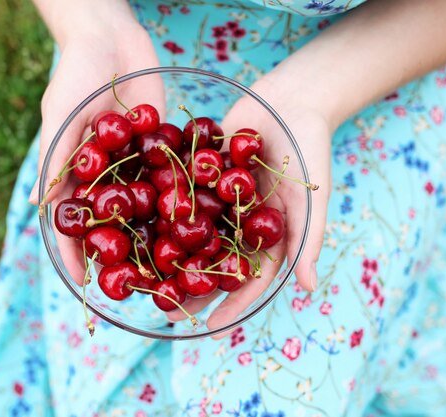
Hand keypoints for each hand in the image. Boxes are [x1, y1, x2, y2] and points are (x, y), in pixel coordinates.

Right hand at [29, 23, 163, 281]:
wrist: (112, 38)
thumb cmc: (75, 76)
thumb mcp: (60, 117)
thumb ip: (53, 159)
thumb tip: (39, 208)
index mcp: (75, 173)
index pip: (73, 222)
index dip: (76, 252)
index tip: (84, 282)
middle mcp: (105, 175)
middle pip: (111, 223)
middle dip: (120, 252)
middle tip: (132, 285)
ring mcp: (133, 165)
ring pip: (142, 207)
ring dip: (152, 234)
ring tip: (167, 266)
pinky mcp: (159, 149)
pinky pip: (168, 177)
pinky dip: (178, 200)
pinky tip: (195, 224)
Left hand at [167, 76, 331, 336]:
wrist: (289, 99)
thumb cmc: (309, 149)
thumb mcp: (310, 197)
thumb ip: (307, 239)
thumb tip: (308, 288)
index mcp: (264, 234)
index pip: (248, 279)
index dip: (231, 304)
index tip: (210, 328)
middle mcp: (237, 222)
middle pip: (212, 262)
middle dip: (192, 287)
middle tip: (168, 312)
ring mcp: (215, 200)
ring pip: (190, 234)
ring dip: (170, 256)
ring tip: (145, 278)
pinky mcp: (198, 176)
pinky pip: (178, 197)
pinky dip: (160, 211)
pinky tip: (135, 226)